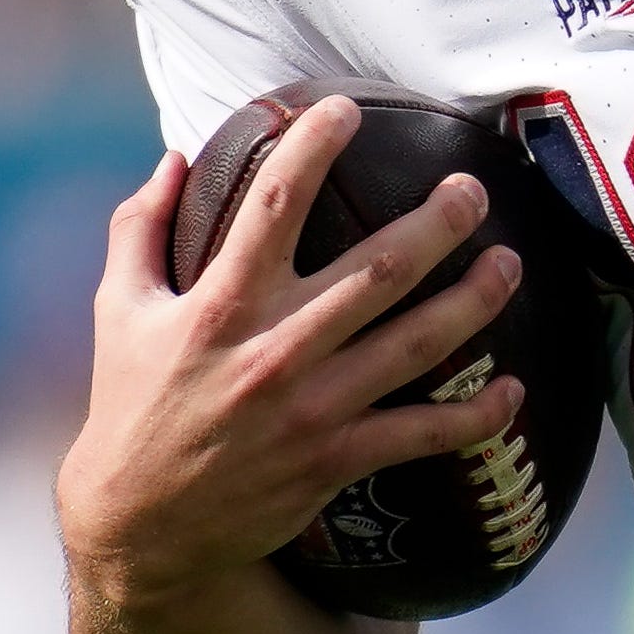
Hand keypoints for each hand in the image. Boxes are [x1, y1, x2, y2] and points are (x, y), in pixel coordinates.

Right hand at [60, 96, 527, 610]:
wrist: (139, 525)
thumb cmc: (132, 405)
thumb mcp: (119, 311)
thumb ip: (141, 229)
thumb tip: (174, 157)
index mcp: (220, 305)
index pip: (270, 207)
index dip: (310, 150)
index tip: (344, 108)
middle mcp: (274, 349)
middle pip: (375, 273)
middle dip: (436, 225)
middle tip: (473, 190)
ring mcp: (312, 407)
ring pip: (414, 344)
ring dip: (473, 303)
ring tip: (512, 263)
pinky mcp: (336, 460)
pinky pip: (422, 433)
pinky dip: (475, 415)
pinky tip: (514, 389)